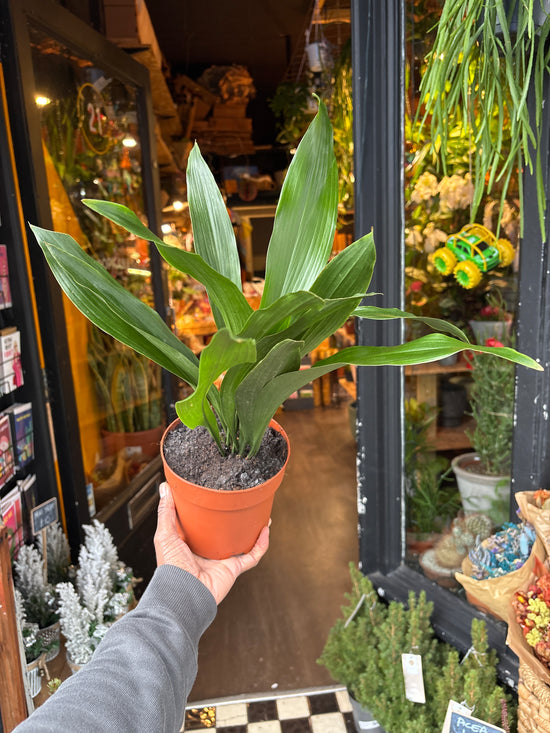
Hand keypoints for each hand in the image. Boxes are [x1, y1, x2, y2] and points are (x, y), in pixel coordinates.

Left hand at [154, 482, 269, 603]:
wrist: (183, 592)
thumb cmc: (171, 567)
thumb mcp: (165, 534)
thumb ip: (166, 512)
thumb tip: (165, 487)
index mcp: (192, 543)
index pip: (203, 524)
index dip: (210, 511)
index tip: (216, 494)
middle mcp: (208, 550)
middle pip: (226, 532)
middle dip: (234, 519)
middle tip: (242, 503)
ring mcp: (222, 559)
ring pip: (242, 542)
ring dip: (253, 529)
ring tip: (261, 514)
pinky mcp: (234, 568)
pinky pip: (252, 555)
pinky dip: (261, 544)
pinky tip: (265, 529)